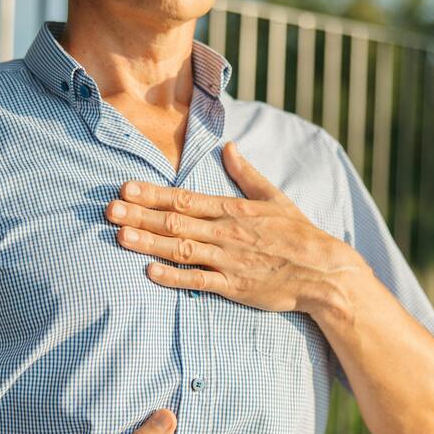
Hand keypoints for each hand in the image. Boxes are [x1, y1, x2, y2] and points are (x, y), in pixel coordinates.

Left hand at [104, 141, 368, 312]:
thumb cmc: (299, 235)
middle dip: (139, 216)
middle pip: (175, 222)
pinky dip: (174, 277)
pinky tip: (150, 272)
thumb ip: (247, 174)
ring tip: (119, 236)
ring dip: (148, 243)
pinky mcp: (234, 286)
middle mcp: (227, 232)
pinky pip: (199, 281)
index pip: (185, 199)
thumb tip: (229, 147)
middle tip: (108, 210)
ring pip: (181, 249)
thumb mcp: (275, 198)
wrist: (324, 272)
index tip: (126, 188)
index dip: (153, 194)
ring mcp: (229, 260)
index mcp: (234, 209)